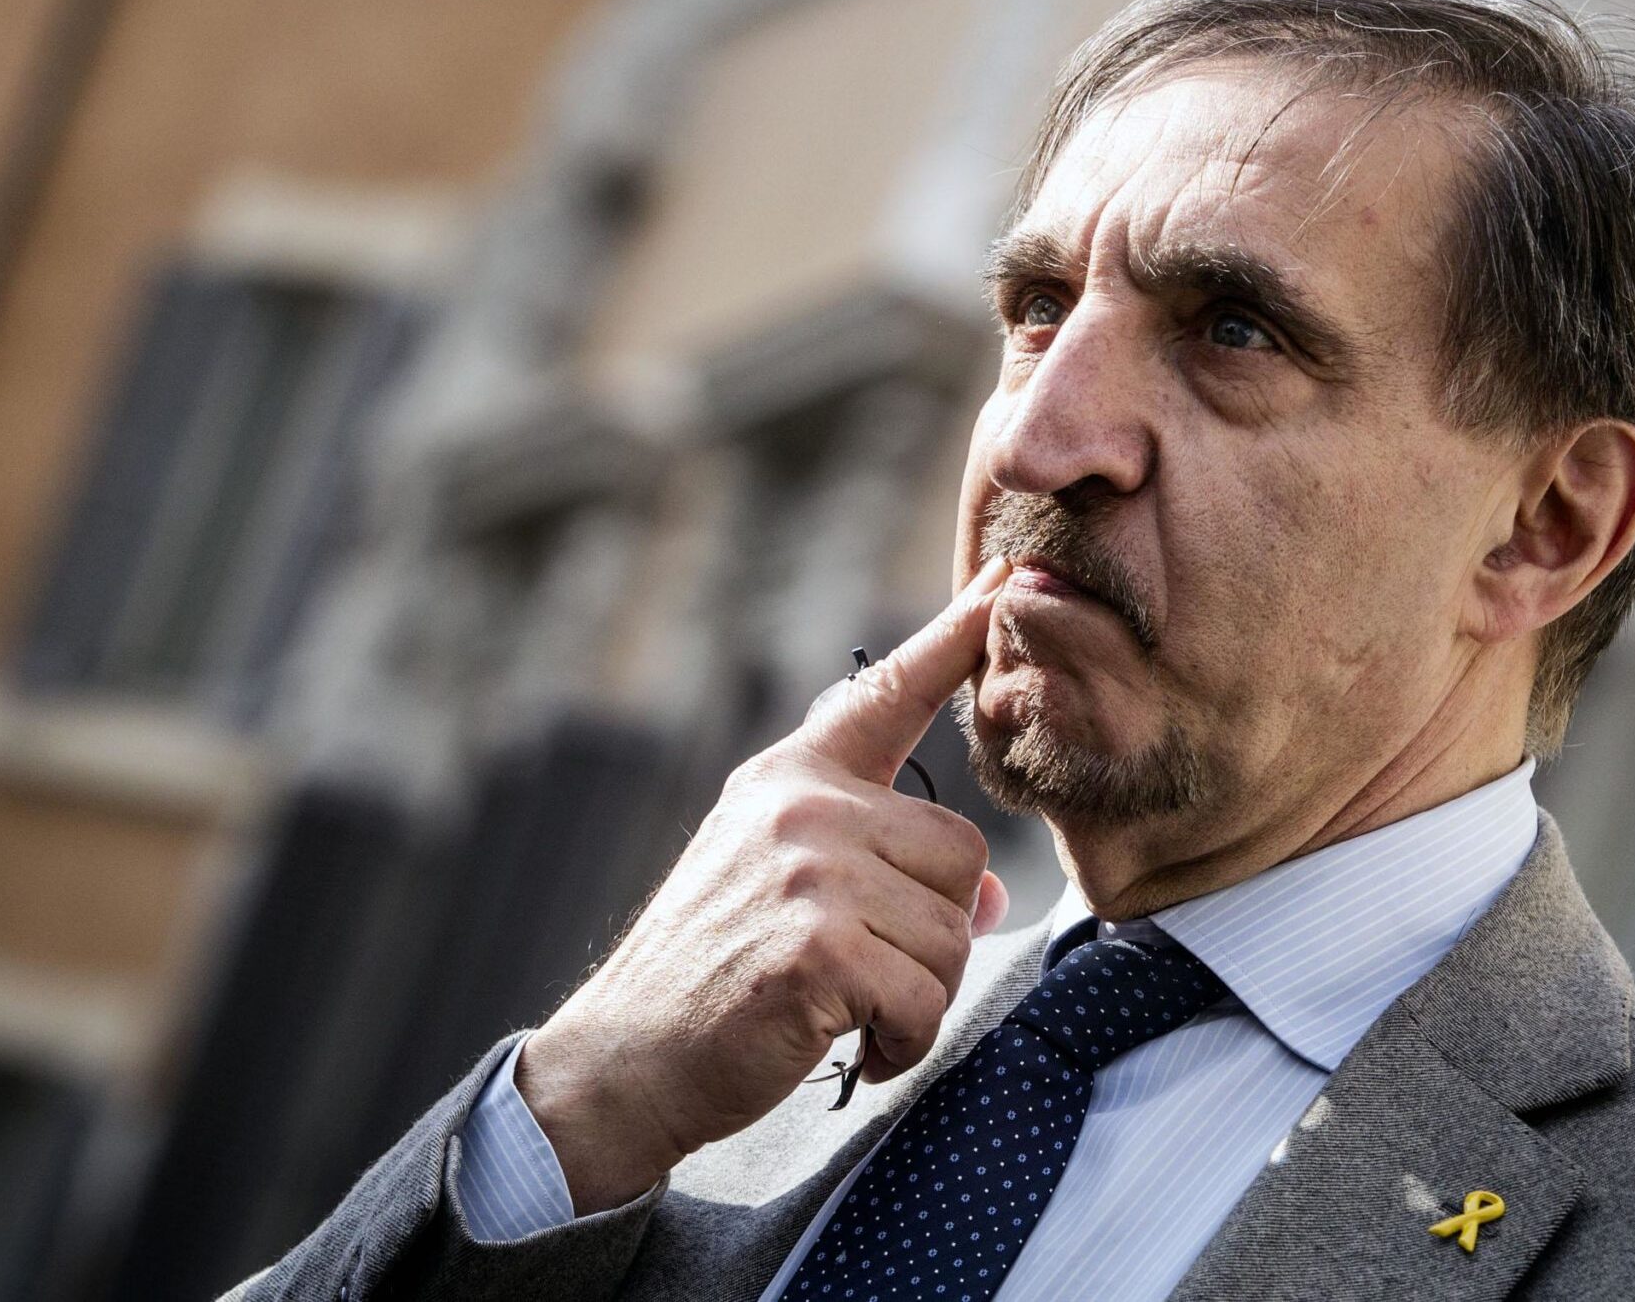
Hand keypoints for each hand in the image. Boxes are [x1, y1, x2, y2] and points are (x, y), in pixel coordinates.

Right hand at [516, 559, 1013, 1212]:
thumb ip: (876, 863)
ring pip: (953, 933)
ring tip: (845, 1013)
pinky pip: (926, 999)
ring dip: (917, 999)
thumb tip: (990, 897)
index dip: (956, 636)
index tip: (1007, 576)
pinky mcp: (818, 948)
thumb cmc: (709, 975)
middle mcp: (802, 806)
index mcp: (791, 777)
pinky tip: (849, 1047)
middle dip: (933, 935)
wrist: (627, 1057)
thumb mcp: (778, 884)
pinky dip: (901, 1044)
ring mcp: (810, 872)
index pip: (889, 694)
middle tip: (865, 978)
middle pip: (961, 855)